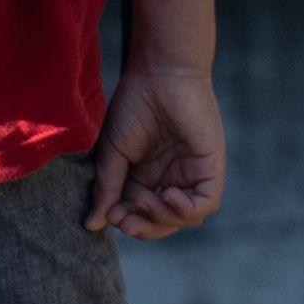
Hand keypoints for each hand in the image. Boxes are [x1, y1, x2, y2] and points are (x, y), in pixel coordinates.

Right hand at [86, 63, 224, 238]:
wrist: (160, 75)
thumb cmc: (134, 106)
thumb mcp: (113, 153)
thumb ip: (107, 188)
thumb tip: (93, 225)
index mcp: (146, 176)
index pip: (138, 213)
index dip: (126, 221)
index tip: (108, 218)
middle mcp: (170, 178)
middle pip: (162, 222)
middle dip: (144, 228)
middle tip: (125, 222)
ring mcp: (191, 174)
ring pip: (184, 218)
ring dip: (161, 219)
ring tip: (144, 200)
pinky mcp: (210, 167)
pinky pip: (205, 203)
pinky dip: (186, 210)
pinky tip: (169, 196)